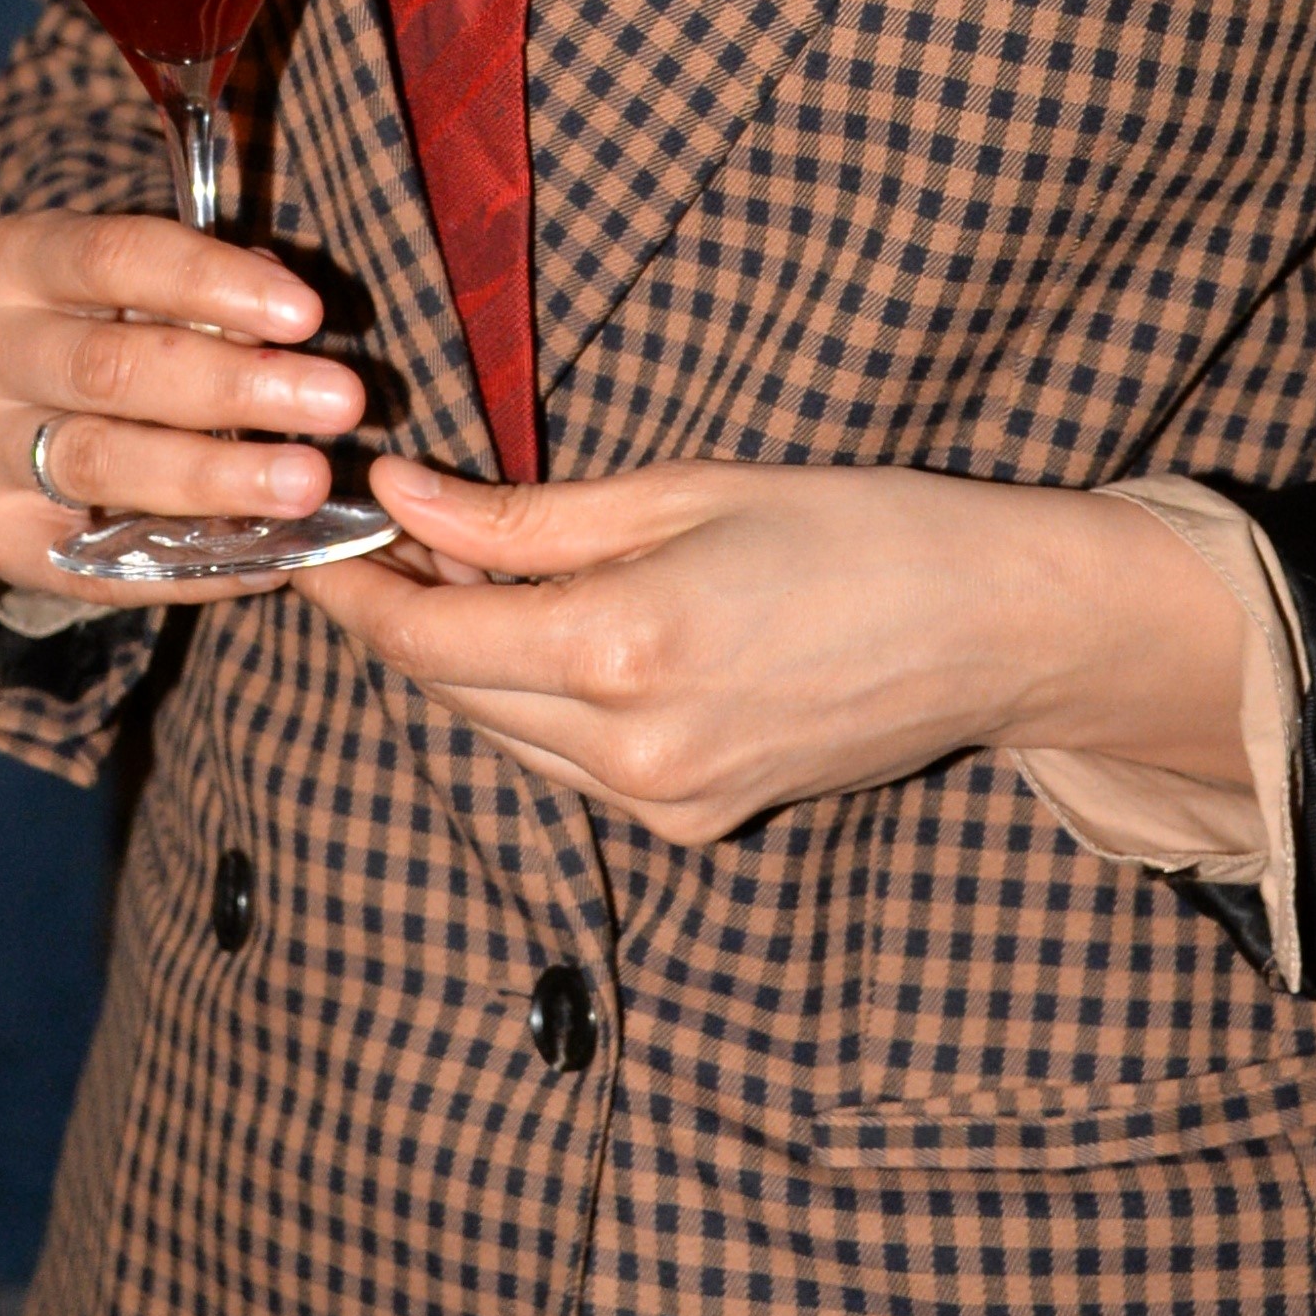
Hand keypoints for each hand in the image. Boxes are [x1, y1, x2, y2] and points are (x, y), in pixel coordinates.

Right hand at [0, 211, 366, 598]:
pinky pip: (89, 560)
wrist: (19, 416)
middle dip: (234, 386)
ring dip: (213, 476)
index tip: (307, 313)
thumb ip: (213, 296)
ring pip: (93, 461)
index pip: (111, 255)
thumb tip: (288, 315)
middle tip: (339, 403)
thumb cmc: (115, 328)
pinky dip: (186, 563)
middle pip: (106, 366)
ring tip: (304, 485)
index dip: (212, 282)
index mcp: (18, 260)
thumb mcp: (153, 290)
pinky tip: (265, 559)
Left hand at [305, 456, 1250, 843]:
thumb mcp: (685, 490)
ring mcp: (662, 802)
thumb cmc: (856, 528)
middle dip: (399, 618)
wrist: (996, 629)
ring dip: (464, 660)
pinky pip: (570, 764)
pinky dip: (537, 702)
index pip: (425, 635)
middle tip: (376, 536)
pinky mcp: (693, 825)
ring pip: (503, 732)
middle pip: (449, 690)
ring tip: (457, 572)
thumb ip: (528, 516)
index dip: (355, 586)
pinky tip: (557, 636)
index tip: (319, 534)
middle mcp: (628, 751)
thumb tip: (402, 499)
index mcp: (620, 649)